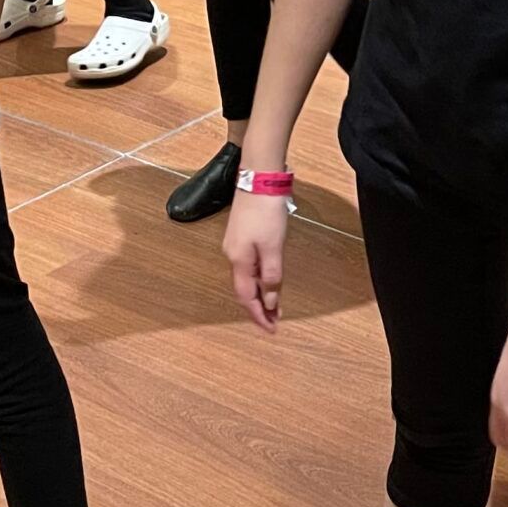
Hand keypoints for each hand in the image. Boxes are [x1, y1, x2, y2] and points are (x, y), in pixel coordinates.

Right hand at [225, 188, 289, 332]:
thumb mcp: (273, 247)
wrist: (259, 177)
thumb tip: (270, 301)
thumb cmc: (266, 211)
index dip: (258, 315)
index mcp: (239, 260)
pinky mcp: (242, 234)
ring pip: (246, 277)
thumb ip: (272, 275)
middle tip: (275, 320)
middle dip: (259, 307)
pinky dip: (259, 277)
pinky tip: (269, 278)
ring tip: (275, 305)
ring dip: (260, 292)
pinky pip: (249, 264)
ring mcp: (235, 244)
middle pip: (244, 289)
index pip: (246, 297)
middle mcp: (232, 255)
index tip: (271, 329)